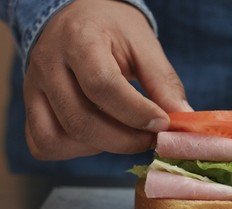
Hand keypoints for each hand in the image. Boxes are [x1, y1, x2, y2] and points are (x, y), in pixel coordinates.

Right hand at [24, 0, 192, 159]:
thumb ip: (163, 81)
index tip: (163, 124)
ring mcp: (33, 88)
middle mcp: (48, 65)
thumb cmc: (114, 30)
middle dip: (125, 140)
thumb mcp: (144, 44)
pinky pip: (44, 143)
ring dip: (100, 147)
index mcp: (79, 40)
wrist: (79, 18)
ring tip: (126, 134)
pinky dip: (74, 151)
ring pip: (59, 138)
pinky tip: (99, 137)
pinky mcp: (31, 106)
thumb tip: (183, 117)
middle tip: (151, 139)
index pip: (102, 85)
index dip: (136, 112)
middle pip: (80, 121)